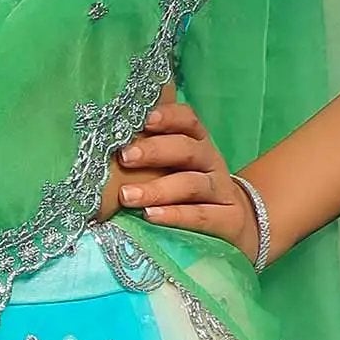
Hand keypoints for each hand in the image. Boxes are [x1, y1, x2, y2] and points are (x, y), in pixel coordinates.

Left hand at [100, 91, 264, 258]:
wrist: (237, 223)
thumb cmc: (189, 192)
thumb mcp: (175, 167)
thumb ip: (148, 155)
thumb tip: (102, 141)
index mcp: (197, 144)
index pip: (188, 121)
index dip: (168, 116)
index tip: (142, 119)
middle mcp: (211, 163)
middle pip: (187, 149)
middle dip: (155, 151)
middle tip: (124, 156)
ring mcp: (222, 191)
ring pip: (192, 184)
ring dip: (158, 189)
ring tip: (127, 196)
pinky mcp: (229, 220)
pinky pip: (202, 216)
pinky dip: (176, 215)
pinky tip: (151, 216)